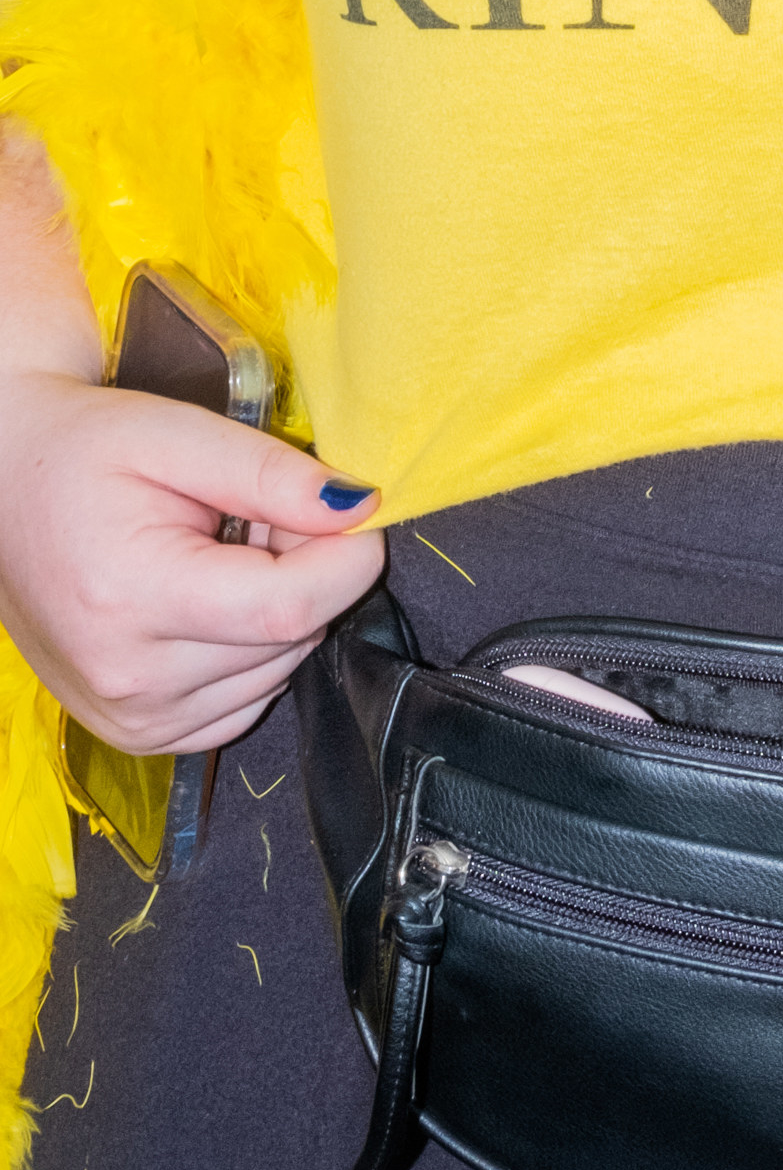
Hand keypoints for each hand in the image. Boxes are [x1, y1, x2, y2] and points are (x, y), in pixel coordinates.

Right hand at [0, 365, 384, 753]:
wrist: (2, 487)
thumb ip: (271, 474)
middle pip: (290, 639)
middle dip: (306, 571)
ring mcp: (131, 719)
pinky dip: (252, 653)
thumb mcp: (177, 435)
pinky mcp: (140, 734)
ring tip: (221, 552)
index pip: (291, 608)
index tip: (353, 512)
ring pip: (278, 673)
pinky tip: (210, 601)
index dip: (347, 558)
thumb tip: (360, 509)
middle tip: (257, 516)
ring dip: (279, 611)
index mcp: (131, 598)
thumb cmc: (82, 451)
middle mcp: (128, 679)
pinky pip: (247, 703)